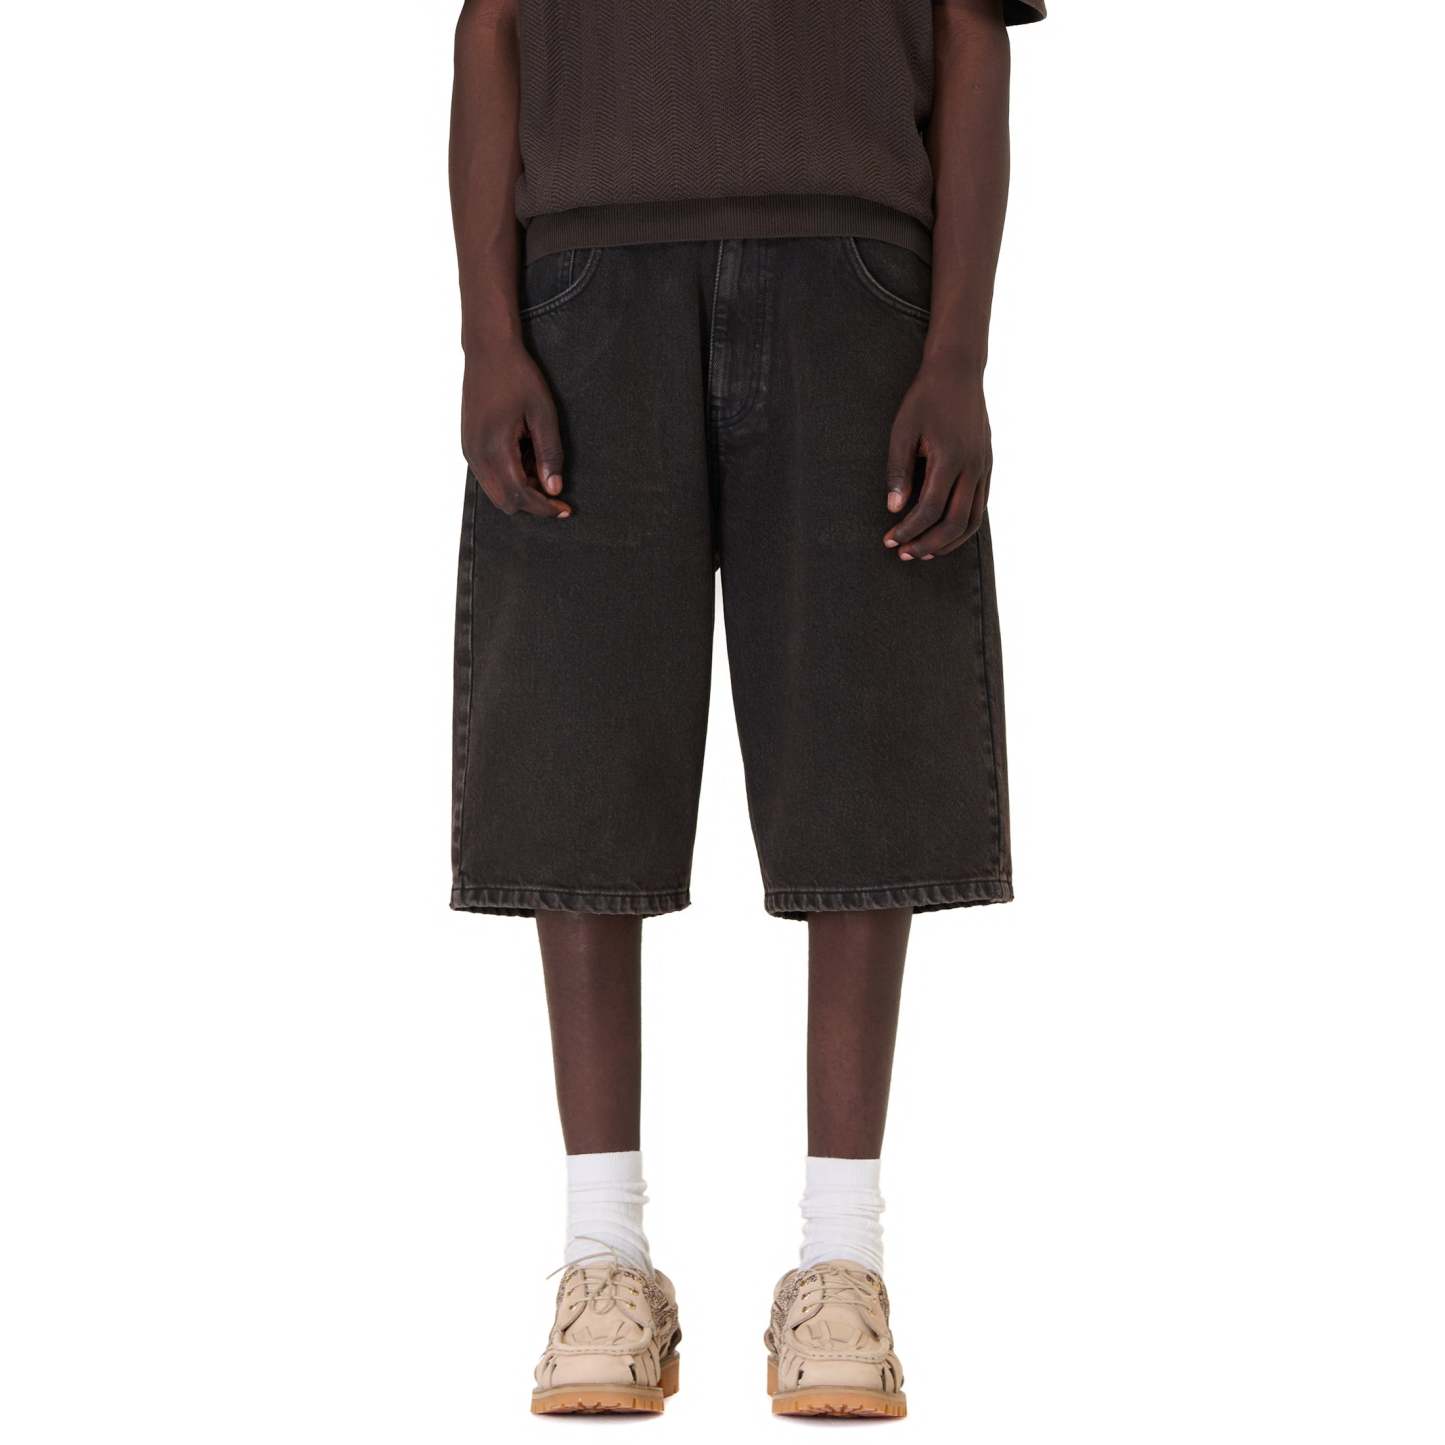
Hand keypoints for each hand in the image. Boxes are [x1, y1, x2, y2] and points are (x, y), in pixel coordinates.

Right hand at [462, 342, 571, 518]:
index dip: (545, 508)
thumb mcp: (543, 413)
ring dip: (520, 490)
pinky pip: (489, 476)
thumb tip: (554, 488)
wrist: (488, 350)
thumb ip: (549, 453)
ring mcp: (469, 450)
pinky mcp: (468, 444)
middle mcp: (476, 454)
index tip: (565, 509)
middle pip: (505, 502)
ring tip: (541, 467)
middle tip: (556, 492)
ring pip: (495, 492)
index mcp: (494, 447)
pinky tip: (526, 458)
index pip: (520, 496)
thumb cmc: (517, 376)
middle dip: (532, 504)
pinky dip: (509, 478)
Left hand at [883, 356, 990, 559]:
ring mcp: (984, 467)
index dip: (908, 530)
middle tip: (904, 553)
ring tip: (924, 551)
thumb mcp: (902, 431)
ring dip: (948, 542)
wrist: (958, 371)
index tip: (889, 539)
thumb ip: (899, 471)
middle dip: (927, 544)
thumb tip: (894, 509)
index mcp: (950, 458)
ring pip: (973, 520)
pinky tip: (943, 532)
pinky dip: (963, 526)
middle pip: (954, 523)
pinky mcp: (987, 466)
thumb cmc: (925, 399)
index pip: (929, 509)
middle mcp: (973, 467)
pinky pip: (980, 506)